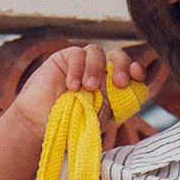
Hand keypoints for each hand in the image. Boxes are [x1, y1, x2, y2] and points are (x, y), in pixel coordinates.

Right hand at [10, 42, 148, 136]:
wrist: (42, 127)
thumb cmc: (70, 125)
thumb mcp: (98, 118)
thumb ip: (114, 104)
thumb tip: (131, 89)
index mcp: (111, 87)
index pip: (129, 73)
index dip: (136, 70)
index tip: (138, 74)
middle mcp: (99, 73)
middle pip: (117, 56)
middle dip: (122, 65)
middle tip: (119, 82)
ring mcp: (82, 65)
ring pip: (97, 51)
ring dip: (95, 69)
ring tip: (88, 88)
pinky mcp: (64, 59)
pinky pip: (77, 54)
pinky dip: (77, 69)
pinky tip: (72, 86)